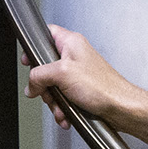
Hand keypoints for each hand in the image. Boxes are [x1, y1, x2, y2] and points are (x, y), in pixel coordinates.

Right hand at [24, 24, 147, 139]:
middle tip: (47, 92)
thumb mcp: (62, 74)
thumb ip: (39, 76)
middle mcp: (74, 56)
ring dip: (53, 101)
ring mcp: (78, 73)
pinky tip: (66, 115)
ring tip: (60, 108)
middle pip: (45, 67)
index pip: (46, 34)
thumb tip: (31, 84)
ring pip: (53, 86)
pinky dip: (62, 108)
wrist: (120, 107)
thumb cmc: (102, 86)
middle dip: (44, 85)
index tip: (27, 61)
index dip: (33, 46)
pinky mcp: (81, 89)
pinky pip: (63, 97)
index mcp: (71, 43)